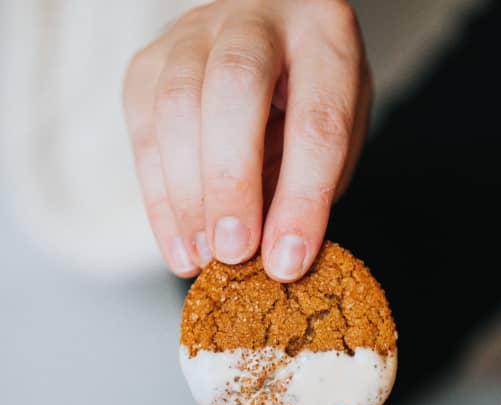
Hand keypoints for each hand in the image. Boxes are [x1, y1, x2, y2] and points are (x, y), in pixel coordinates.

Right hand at [123, 0, 369, 279]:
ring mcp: (194, 33)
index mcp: (323, 37)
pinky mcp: (149, 63)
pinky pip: (143, 131)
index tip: (287, 261)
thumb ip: (305, 186)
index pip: (316, 120)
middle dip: (231, 182)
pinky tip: (179, 245)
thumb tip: (272, 256)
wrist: (264, 44)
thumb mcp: (332, 140)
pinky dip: (158, 200)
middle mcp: (256, 19)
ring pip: (177, 105)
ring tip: (202, 258)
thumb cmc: (306, 101)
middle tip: (232, 252)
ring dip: (187, 196)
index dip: (302, 198)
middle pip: (235, 88)